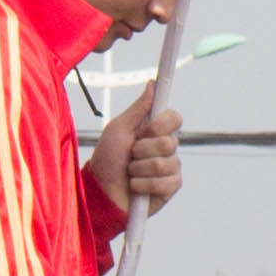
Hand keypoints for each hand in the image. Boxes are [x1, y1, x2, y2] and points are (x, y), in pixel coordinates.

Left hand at [93, 93, 185, 219]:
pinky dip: (143, 185)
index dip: (159, 125)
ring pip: (163, 164)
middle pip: (169, 142)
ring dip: (139, 169)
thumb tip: (151, 84)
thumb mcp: (118, 129)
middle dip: (142, 151)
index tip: (143, 131)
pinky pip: (164, 182)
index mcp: (156, 131)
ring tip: (130, 173)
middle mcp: (166, 147)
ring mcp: (170, 167)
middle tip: (130, 155)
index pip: (174, 118)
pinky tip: (136, 187)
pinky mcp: (170, 186)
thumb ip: (138, 108)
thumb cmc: (107, 159)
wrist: (101, 191)